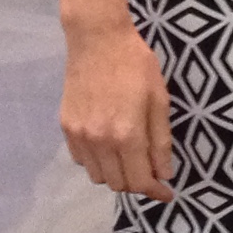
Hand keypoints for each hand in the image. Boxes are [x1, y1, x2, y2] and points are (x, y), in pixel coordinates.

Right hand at [60, 20, 174, 200]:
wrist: (97, 40)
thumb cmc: (136, 65)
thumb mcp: (159, 100)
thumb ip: (160, 141)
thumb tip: (164, 173)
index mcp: (126, 135)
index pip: (140, 181)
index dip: (156, 192)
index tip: (167, 193)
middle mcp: (99, 141)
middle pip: (119, 183)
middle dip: (138, 183)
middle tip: (152, 170)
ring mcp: (79, 136)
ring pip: (98, 176)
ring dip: (117, 175)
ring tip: (131, 157)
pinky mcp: (66, 127)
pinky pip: (82, 161)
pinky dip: (98, 162)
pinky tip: (109, 146)